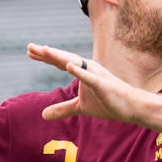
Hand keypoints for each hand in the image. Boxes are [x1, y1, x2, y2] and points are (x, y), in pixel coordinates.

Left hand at [26, 44, 144, 122]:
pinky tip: (68, 66)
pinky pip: (89, 77)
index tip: (30, 51)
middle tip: (29, 46)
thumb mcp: (81, 107)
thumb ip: (63, 108)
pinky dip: (79, 71)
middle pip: (64, 58)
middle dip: (47, 53)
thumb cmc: (108, 102)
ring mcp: (96, 75)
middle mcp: (88, 68)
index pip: (60, 62)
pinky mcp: (103, 84)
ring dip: (59, 57)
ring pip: (74, 63)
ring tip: (44, 50)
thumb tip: (42, 114)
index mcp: (83, 71)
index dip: (45, 57)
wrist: (132, 106)